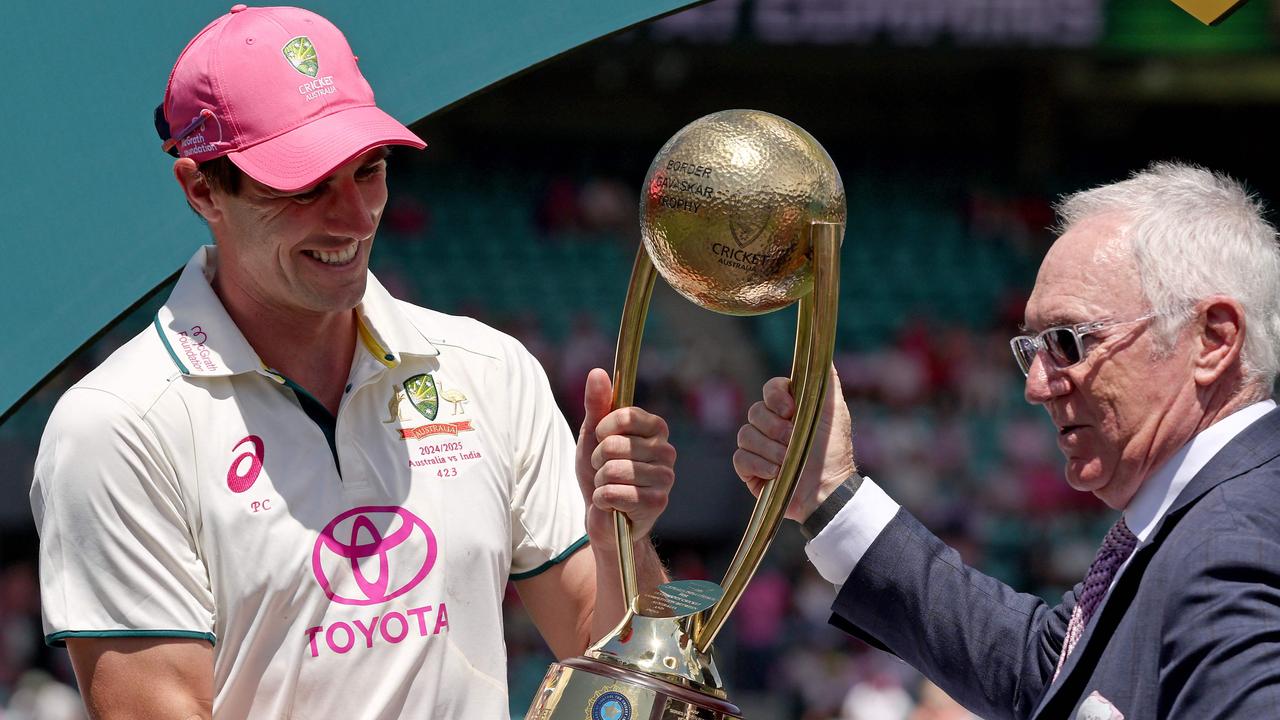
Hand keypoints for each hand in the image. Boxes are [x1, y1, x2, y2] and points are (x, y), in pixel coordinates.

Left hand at [576, 368, 675, 546]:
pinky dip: (601, 499)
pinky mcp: (657, 502)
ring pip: (612, 470)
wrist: (605, 515)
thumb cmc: (601, 471)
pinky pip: (613, 493)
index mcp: (655, 428)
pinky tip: (611, 504)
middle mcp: (667, 451)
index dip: (602, 428)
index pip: (623, 415)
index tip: (601, 439)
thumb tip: (597, 371)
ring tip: (609, 486)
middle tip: (604, 470)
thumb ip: (597, 404)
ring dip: (599, 481)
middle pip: (613, 444)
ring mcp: (665, 478)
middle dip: (598, 459)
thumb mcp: (594, 435)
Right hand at [732, 365, 855, 522]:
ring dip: (771, 450)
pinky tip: (776, 473)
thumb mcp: (834, 411)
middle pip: (755, 412)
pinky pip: (740, 458)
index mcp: (788, 408)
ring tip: (788, 461)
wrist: (827, 490)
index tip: (790, 410)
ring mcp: (758, 447)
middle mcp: (770, 424)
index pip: (771, 389)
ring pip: (746, 435)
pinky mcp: (749, 469)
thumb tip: (821, 353)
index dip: (776, 397)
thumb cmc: (832, 450)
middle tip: (794, 441)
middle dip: (776, 429)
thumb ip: (827, 381)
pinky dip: (759, 465)